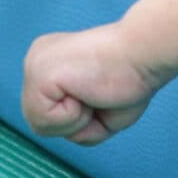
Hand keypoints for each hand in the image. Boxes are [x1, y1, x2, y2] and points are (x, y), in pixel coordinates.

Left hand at [23, 23, 177, 145]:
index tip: (101, 86)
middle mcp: (36, 60)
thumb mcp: (96, 106)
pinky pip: (45, 121)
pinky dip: (72, 117)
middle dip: (75, 121)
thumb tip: (62, 126)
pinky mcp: (39, 75)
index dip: (80, 116)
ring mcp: (34, 65)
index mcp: (50, 63)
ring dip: (75, 121)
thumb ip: (73, 119)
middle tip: (98, 92)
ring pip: (40, 126)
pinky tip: (87, 90)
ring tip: (93, 91)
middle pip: (41, 123)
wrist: (143, 52)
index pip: (49, 114)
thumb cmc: (131, 76)